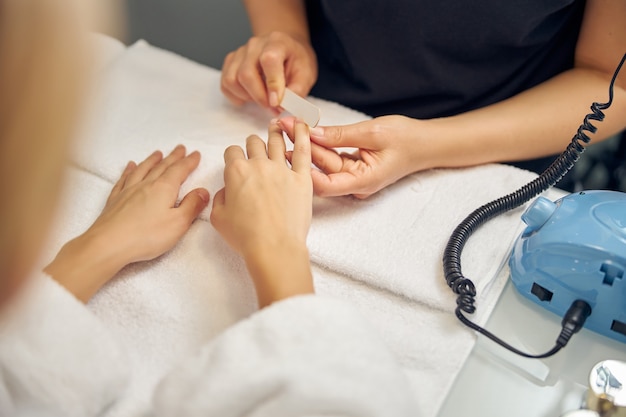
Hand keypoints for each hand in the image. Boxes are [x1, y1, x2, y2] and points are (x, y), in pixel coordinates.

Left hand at [45, 145, 208, 301]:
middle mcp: (146, 185)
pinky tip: (130, 166)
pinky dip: (129, 170)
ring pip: (143, 169)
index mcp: (164, 189)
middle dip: (173, 157)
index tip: (195, 154)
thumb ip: (192, 206)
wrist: (109, 244)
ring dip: (152, 160)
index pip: (179, 171)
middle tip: (180, 148)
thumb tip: (203, 192)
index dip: (189, 162)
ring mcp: (129, 191)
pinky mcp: (115, 200)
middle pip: (162, 167)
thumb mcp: (178, 224)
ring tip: (158, 153)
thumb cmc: (146, 236)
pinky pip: (124, 179)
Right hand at [211, 120, 313, 306]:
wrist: (274, 248)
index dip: (233, 156)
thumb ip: (220, 198)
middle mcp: (258, 165)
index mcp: (236, 172)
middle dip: (253, 144)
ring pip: (277, 141)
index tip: (236, 161)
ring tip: (278, 125)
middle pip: (254, 143)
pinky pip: (304, 150)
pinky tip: (304, 124)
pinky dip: (304, 134)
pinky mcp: (302, 178)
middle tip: (256, 149)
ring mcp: (282, 169)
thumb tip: (227, 190)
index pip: (232, 151)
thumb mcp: (218, 218)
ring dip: (275, 132)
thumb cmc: (246, 237)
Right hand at [220, 32, 317, 109]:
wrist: (285, 49)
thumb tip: (284, 105)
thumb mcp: (307, 73)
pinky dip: (236, 96)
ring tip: (263, 99)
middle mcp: (255, 44)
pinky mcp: (231, 62)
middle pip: (246, 74)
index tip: (276, 102)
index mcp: (277, 42)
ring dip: (247, 97)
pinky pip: (226, 84)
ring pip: (232, 80)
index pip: (269, 60)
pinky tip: (250, 96)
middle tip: (273, 107)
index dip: (272, 83)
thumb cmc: (295, 61)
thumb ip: (298, 89)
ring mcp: (240, 52)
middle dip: (259, 97)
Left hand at [279, 115, 425, 198]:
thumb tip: (312, 133)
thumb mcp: (373, 133)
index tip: (287, 149)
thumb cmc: (406, 139)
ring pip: (323, 162)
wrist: (425, 143)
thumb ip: (341, 135)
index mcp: (362, 182)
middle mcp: (354, 184)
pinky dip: (318, 143)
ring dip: (306, 143)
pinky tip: (302, 129)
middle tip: (282, 125)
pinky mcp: (350, 166)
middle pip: (320, 171)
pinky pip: (330, 156)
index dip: (303, 169)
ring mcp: (352, 176)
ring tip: (287, 123)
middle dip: (300, 148)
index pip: (325, 185)